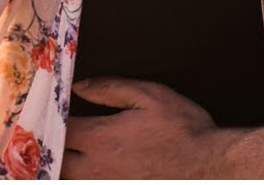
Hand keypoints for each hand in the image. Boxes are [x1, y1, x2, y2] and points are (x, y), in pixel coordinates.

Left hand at [61, 77, 219, 178]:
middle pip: (57, 161)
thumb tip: (80, 87)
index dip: (53, 120)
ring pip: (72, 179)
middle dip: (54, 148)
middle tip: (58, 136)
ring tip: (74, 154)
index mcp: (101, 138)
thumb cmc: (183, 130)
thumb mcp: (149, 96)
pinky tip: (98, 170)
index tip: (54, 113)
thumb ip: (110, 89)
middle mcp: (97, 168)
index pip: (60, 129)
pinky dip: (88, 178)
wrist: (210, 167)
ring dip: (68, 167)